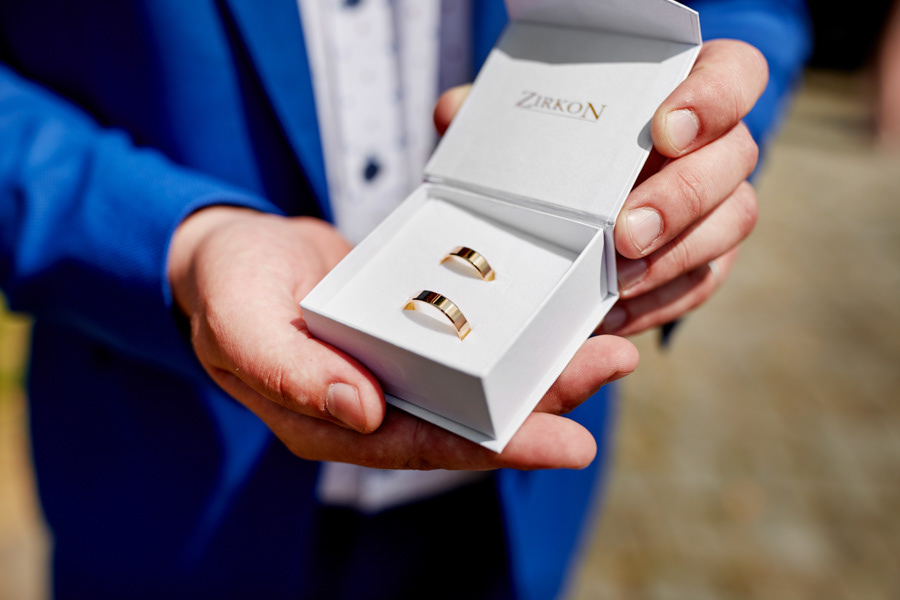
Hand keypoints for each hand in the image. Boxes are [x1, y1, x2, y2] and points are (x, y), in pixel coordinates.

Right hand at [168, 206, 637, 469]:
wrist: (230, 252)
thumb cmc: (226, 288)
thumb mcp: (239, 323)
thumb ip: (288, 371)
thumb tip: (359, 411)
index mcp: (333, 420)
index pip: (425, 445)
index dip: (497, 447)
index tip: (564, 442)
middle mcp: (375, 406)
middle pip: (472, 418)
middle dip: (546, 401)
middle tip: (614, 365)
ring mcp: (396, 369)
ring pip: (482, 382)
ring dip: (545, 365)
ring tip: (610, 343)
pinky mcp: (411, 333)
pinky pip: (472, 340)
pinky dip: (517, 332)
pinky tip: (561, 317)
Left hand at [437, 40, 767, 336]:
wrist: (566, 199)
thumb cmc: (554, 145)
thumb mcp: (522, 121)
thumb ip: (495, 110)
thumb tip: (451, 111)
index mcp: (683, 90)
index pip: (734, 74)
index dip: (713, 98)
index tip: (663, 129)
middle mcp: (716, 145)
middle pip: (735, 159)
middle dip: (681, 197)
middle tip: (626, 231)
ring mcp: (719, 205)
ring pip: (730, 224)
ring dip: (672, 257)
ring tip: (615, 281)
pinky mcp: (706, 259)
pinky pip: (701, 282)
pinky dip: (659, 301)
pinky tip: (613, 311)